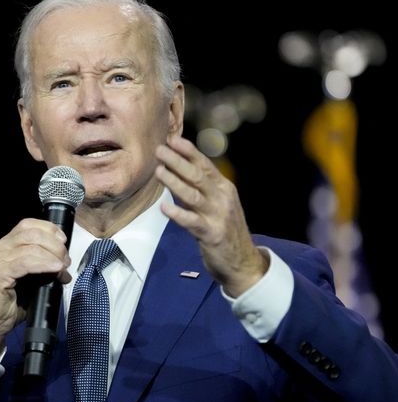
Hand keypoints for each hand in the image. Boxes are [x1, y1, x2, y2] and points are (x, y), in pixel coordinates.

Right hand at [0, 218, 71, 358]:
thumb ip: (42, 266)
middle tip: (65, 260)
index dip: (49, 229)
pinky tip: (55, 269)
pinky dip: (44, 263)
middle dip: (55, 244)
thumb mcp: (30, 279)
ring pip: (31, 245)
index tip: (64, 242)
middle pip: (32, 232)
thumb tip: (64, 264)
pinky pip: (26, 261)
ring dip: (52, 254)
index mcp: (5, 245)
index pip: (28, 224)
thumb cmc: (10, 303)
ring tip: (62, 267)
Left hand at [155, 135, 267, 296]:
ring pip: (193, 195)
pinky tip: (164, 207)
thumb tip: (181, 168)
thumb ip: (204, 188)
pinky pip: (191, 221)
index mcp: (224, 188)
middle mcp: (222, 198)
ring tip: (158, 171)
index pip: (205, 164)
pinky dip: (177, 214)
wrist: (243, 262)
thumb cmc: (225, 230)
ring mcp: (218, 216)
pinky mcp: (212, 234)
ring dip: (174, 182)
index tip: (172, 138)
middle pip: (198, 175)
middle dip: (177, 161)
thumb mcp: (219, 204)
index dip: (188, 151)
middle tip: (159, 149)